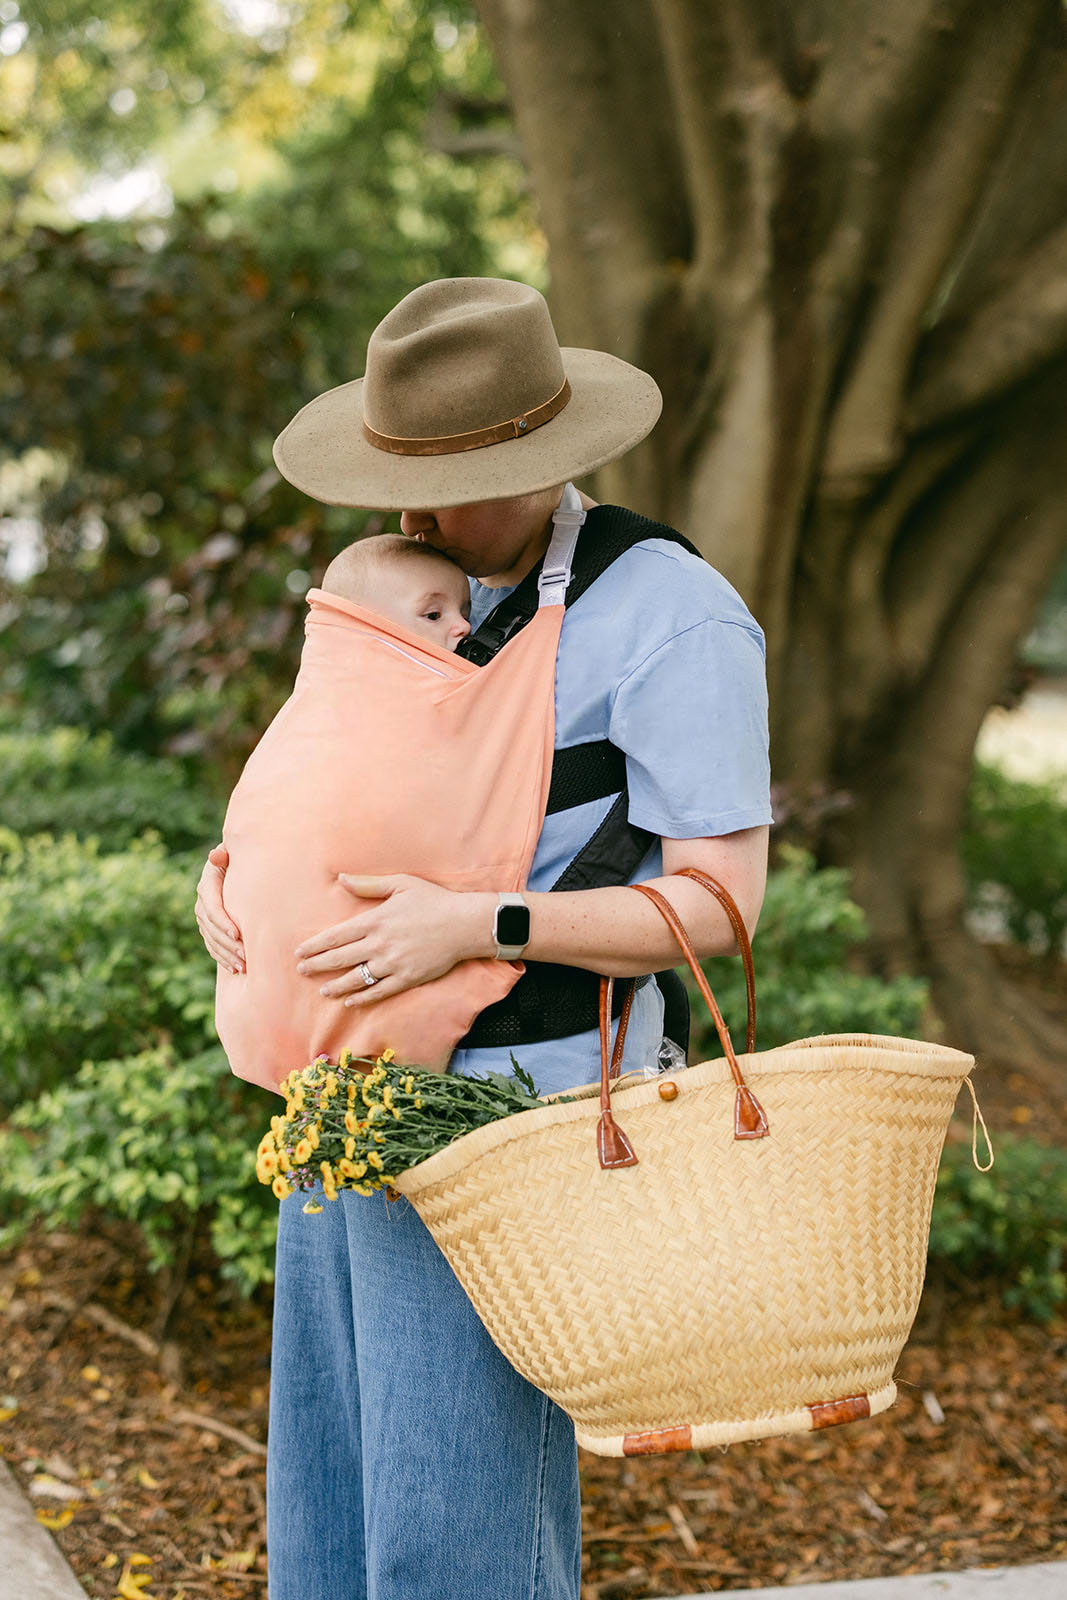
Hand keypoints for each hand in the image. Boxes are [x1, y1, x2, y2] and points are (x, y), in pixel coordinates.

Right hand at [194, 844, 245, 972]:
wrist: (235, 867)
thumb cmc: (240, 858)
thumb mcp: (233, 853)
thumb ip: (225, 855)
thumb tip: (216, 856)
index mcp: (207, 885)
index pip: (212, 907)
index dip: (223, 922)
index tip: (237, 935)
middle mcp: (202, 903)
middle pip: (212, 928)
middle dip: (228, 944)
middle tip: (246, 955)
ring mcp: (204, 917)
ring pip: (212, 940)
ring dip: (227, 955)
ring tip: (243, 967)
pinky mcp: (209, 928)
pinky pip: (213, 946)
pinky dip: (223, 958)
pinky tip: (235, 969)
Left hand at [295, 874, 491, 1004]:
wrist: (464, 924)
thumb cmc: (433, 901)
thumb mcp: (400, 883)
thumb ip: (368, 884)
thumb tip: (341, 879)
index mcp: (375, 920)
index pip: (336, 936)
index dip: (315, 945)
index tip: (300, 951)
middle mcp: (379, 944)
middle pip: (340, 959)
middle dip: (317, 966)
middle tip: (301, 971)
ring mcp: (393, 964)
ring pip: (356, 979)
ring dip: (336, 986)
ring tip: (322, 990)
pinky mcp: (407, 978)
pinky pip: (379, 991)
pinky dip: (363, 997)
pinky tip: (350, 1001)